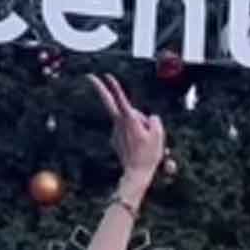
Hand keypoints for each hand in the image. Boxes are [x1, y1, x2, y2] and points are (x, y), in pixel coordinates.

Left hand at [88, 74, 165, 188]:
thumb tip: (148, 118)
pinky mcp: (115, 140)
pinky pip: (126, 130)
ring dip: (136, 124)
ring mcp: (115, 132)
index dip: (113, 86)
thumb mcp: (159, 134)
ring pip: (128, 119)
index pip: (119, 98)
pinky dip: (133, 133)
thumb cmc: (149, 154)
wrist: (137, 173)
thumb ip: (154, 120)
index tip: (106, 75)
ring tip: (145, 142)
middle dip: (100, 88)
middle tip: (90, 76)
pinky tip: (138, 145)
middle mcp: (119, 124)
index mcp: (129, 120)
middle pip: (111, 103)